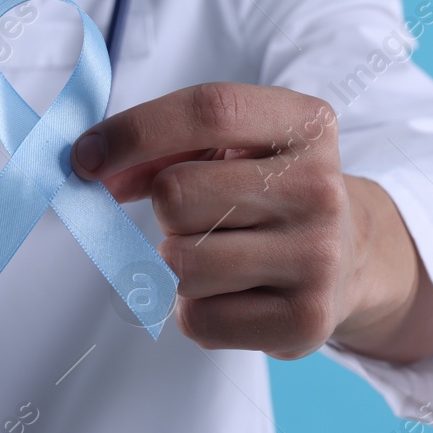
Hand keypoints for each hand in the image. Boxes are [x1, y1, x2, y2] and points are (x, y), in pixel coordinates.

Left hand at [69, 82, 432, 363]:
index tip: (83, 158)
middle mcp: (321, 187)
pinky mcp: (307, 321)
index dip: (132, 131)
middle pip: (177, 195)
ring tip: (221, 255)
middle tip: (199, 216)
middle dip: (165, 209)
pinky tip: (234, 293)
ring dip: (177, 264)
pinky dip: (197, 311)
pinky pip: (198, 321)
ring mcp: (319, 257)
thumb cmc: (265, 191)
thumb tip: (92, 167)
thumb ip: (161, 147)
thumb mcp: (231, 147)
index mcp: (307, 124)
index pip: (208, 111)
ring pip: (180, 263)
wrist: (349, 257)